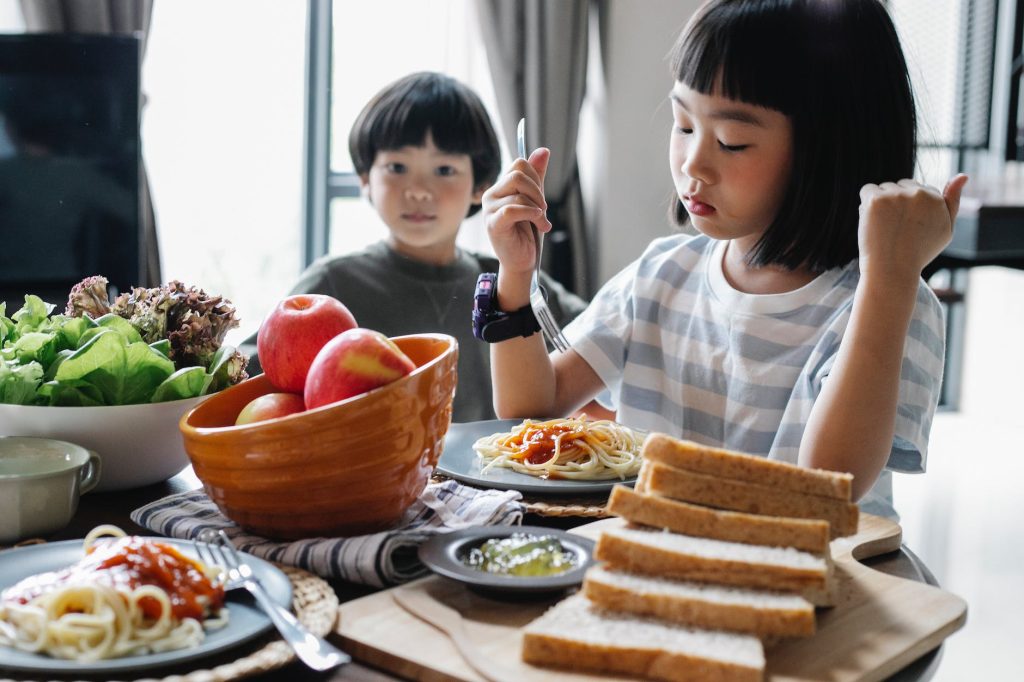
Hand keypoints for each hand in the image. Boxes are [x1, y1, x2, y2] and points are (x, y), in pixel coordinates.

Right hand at [482, 148, 552, 275]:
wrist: (522, 261)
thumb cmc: (527, 233)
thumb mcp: (536, 201)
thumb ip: (537, 177)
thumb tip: (543, 150)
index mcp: (500, 187)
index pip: (519, 165)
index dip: (536, 178)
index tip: (541, 198)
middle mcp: (491, 195)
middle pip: (518, 174)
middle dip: (538, 191)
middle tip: (543, 210)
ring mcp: (489, 209)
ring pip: (519, 193)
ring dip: (538, 209)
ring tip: (543, 224)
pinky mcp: (493, 224)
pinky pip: (512, 209)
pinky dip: (531, 214)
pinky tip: (539, 224)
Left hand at [857, 174, 967, 284]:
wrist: (892, 270)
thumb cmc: (919, 252)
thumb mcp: (945, 229)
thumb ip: (953, 202)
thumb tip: (963, 175)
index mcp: (935, 198)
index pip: (918, 189)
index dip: (910, 209)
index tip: (908, 227)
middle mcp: (917, 193)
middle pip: (901, 186)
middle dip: (896, 202)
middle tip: (896, 228)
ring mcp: (895, 195)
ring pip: (883, 188)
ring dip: (881, 203)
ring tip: (884, 227)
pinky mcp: (875, 200)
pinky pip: (867, 190)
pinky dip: (865, 204)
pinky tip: (871, 221)